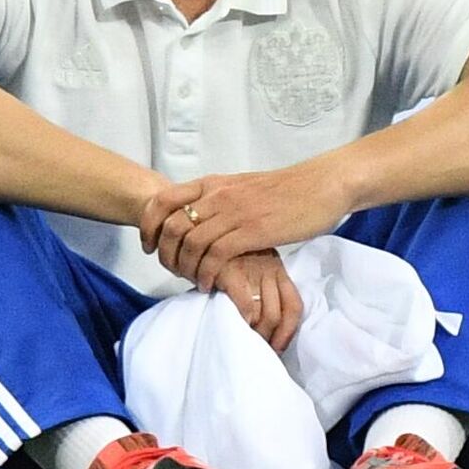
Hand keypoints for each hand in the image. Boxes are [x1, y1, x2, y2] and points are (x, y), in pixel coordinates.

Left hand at [139, 162, 351, 290]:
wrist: (320, 186)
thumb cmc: (286, 190)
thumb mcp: (242, 188)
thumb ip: (219, 200)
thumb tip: (200, 218)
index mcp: (213, 183)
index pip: (163, 200)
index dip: (148, 226)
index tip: (149, 247)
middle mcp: (218, 195)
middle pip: (172, 226)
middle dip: (165, 255)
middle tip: (172, 272)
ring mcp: (234, 213)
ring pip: (191, 243)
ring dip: (186, 268)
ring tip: (193, 281)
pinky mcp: (252, 231)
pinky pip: (216, 256)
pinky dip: (207, 274)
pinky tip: (211, 285)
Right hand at [209, 249, 303, 350]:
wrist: (195, 238)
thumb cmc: (220, 258)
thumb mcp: (249, 266)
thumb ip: (260, 287)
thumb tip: (263, 323)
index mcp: (276, 267)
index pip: (294, 305)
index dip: (287, 332)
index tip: (277, 348)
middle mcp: (269, 268)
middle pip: (279, 315)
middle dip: (268, 338)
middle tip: (256, 350)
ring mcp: (252, 270)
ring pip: (265, 315)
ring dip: (255, 335)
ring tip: (244, 343)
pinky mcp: (232, 273)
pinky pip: (247, 307)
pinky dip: (243, 322)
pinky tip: (233, 326)